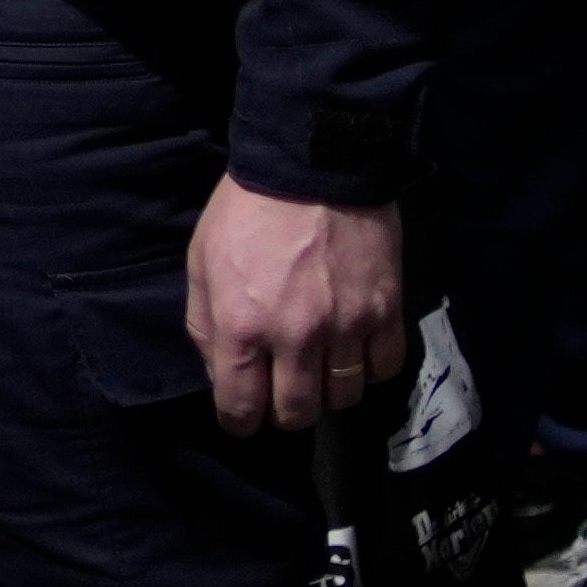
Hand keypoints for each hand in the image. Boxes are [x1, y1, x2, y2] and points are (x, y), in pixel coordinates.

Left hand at [187, 179, 412, 433]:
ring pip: (343, 397)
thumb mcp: (201, 264)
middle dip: (285, 413)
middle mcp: (295, 337)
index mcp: (241, 327)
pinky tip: (355, 353)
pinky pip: (384, 368)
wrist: (311, 165)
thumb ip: (204, 325)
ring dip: (329, 393)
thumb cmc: (246, 213)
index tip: (244, 415)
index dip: (240, 421)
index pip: (242, 408)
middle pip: (297, 414)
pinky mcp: (385, 312)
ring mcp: (346, 327)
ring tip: (320, 370)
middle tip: (283, 394)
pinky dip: (369, 370)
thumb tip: (219, 373)